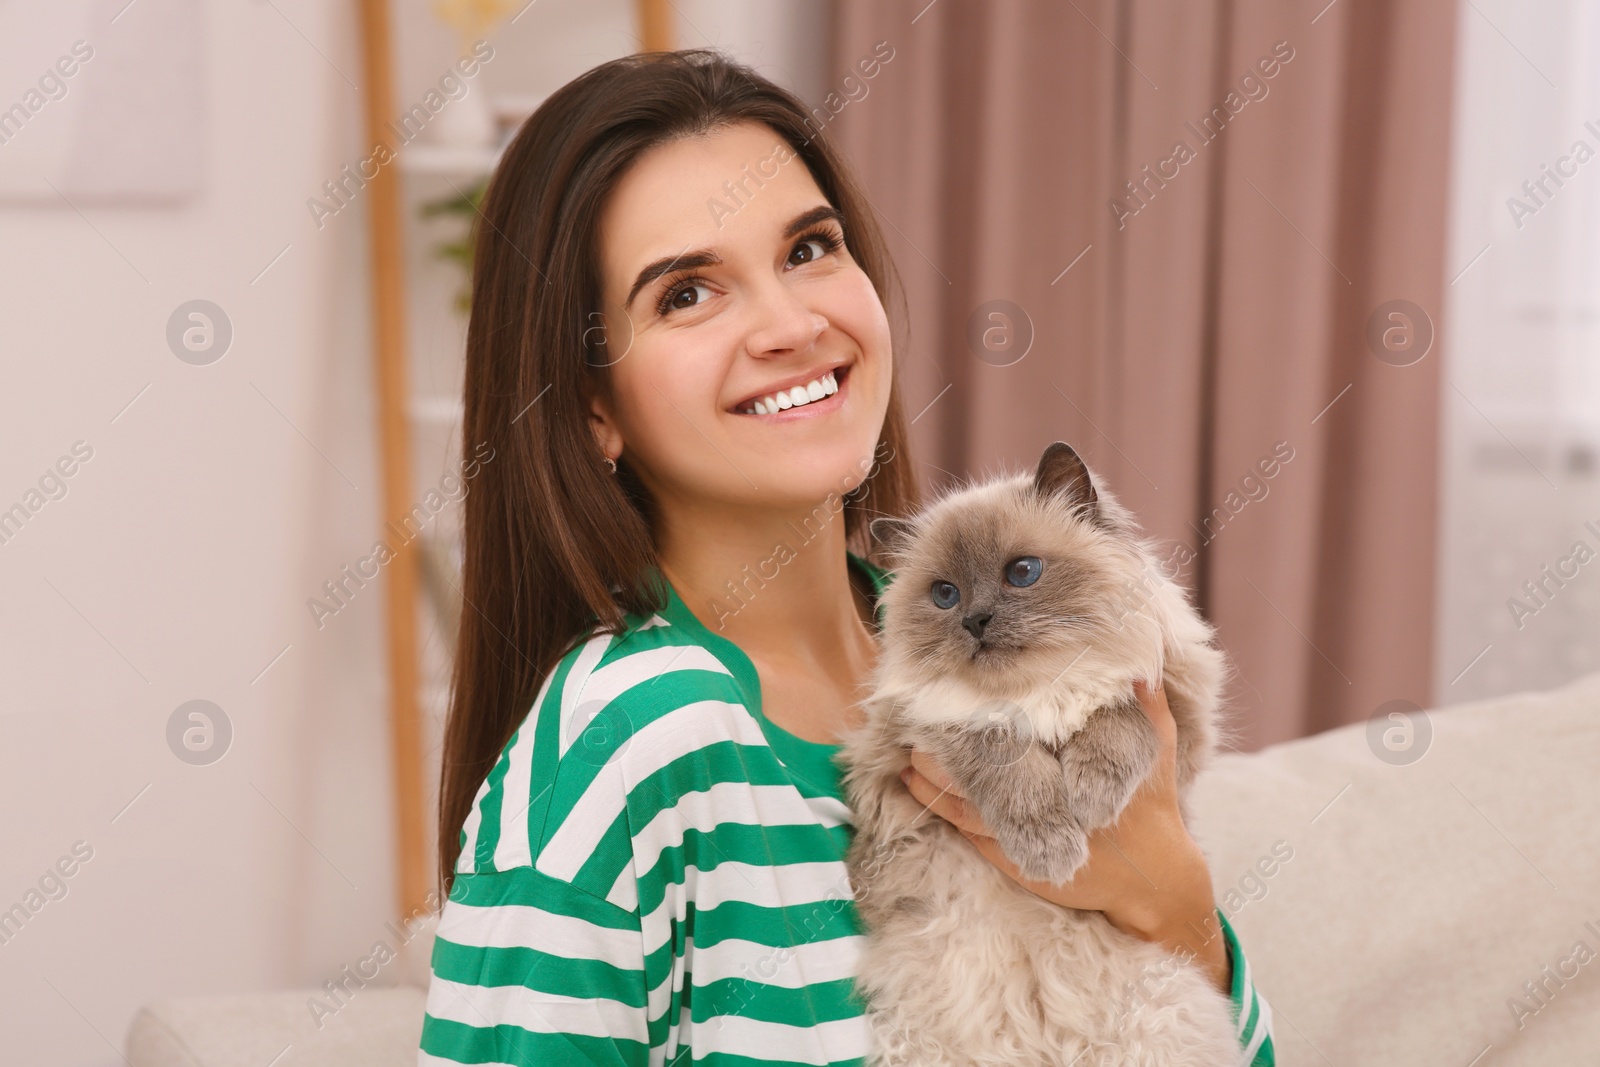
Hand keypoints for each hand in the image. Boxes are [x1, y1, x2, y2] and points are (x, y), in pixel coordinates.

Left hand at [898, 680, 1229, 993]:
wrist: (1155, 883)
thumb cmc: (1155, 809)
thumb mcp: (1159, 753)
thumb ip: (1149, 707)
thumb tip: (1140, 664)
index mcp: (1076, 773)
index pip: (1019, 742)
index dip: (985, 722)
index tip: (959, 697)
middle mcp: (1047, 803)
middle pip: (984, 770)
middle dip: (949, 746)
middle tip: (918, 718)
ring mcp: (1025, 833)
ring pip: (965, 801)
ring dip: (933, 775)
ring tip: (907, 746)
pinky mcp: (1013, 858)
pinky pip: (965, 828)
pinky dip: (937, 805)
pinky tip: (912, 782)